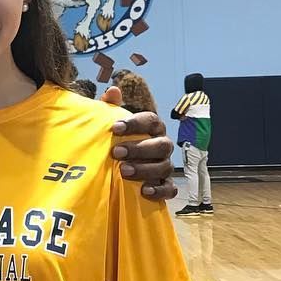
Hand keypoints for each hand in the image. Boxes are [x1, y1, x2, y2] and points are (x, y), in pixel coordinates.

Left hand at [101, 85, 176, 200]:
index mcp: (152, 128)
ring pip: (164, 166)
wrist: (117, 170)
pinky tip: (144, 190)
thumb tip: (112, 90)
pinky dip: (159, 190)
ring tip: (124, 171)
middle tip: (117, 152)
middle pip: (161, 145)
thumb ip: (110, 107)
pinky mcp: (164, 185)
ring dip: (145, 169)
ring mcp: (165, 165)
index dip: (135, 123)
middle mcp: (162, 145)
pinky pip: (169, 188)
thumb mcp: (111, 125)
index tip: (115, 127)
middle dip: (139, 148)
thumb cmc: (116, 142)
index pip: (151, 120)